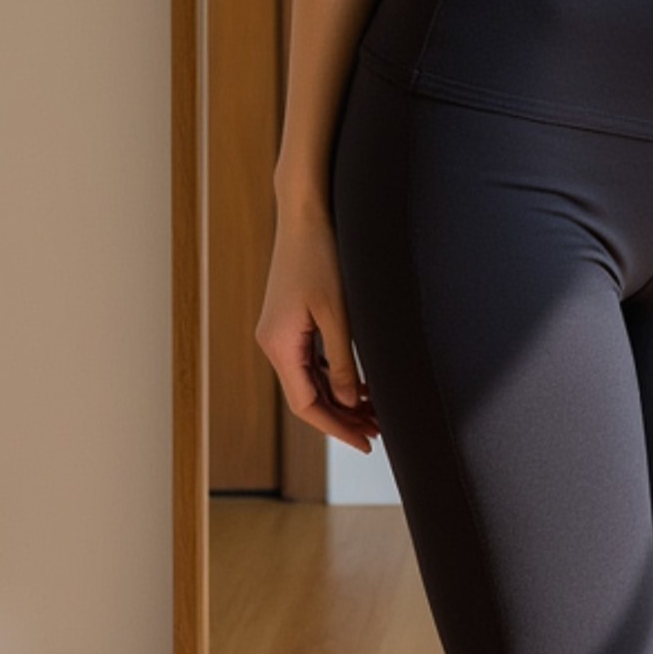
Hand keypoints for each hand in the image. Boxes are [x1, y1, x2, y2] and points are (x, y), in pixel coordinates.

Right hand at [255, 202, 380, 452]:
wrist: (306, 211)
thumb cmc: (322, 255)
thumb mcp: (338, 313)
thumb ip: (340, 361)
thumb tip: (347, 402)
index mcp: (278, 344)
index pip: (306, 405)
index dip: (337, 427)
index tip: (366, 442)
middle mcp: (273, 342)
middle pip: (307, 396)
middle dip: (343, 416)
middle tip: (379, 431)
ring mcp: (281, 331)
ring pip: (310, 379)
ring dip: (340, 397)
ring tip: (375, 411)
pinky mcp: (291, 319)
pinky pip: (310, 359)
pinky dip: (333, 375)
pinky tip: (360, 383)